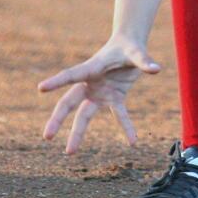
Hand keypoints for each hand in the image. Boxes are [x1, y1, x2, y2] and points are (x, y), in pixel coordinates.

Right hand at [38, 38, 160, 153]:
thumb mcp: (136, 52)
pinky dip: (126, 127)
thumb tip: (156, 69)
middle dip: (58, 119)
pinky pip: (118, 115)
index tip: (41, 88)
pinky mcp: (114, 98)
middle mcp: (90, 83)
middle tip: (47, 136)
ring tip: (69, 152)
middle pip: (69, 102)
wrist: (130, 46)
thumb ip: (144, 61)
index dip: (57, 81)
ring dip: (77, 132)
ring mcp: (100, 93)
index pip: (71, 75)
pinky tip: (132, 141)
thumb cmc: (128, 47)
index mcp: (91, 68)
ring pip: (84, 115)